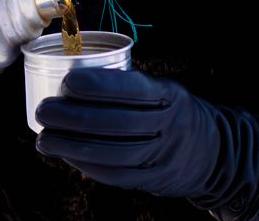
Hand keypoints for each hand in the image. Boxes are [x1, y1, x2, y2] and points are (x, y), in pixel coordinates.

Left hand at [35, 68, 258, 218]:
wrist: (215, 153)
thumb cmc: (173, 112)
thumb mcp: (163, 90)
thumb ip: (129, 87)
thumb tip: (72, 79)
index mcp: (168, 96)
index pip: (131, 89)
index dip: (98, 85)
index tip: (67, 81)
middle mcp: (167, 126)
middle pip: (114, 123)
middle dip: (73, 117)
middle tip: (44, 110)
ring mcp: (161, 156)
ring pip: (111, 153)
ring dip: (71, 146)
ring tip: (44, 138)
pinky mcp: (152, 180)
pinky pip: (115, 175)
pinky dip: (86, 165)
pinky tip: (66, 156)